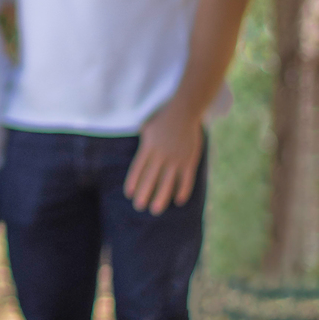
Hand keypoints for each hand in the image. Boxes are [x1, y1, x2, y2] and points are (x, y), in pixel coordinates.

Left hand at [124, 100, 203, 214]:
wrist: (185, 109)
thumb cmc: (163, 118)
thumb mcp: (147, 128)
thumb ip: (141, 143)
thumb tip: (133, 152)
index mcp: (149, 147)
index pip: (138, 168)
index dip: (133, 182)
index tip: (128, 194)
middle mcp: (161, 154)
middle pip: (151, 178)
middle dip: (144, 194)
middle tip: (139, 207)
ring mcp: (176, 158)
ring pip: (168, 181)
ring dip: (161, 197)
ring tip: (155, 210)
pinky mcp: (189, 159)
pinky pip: (186, 178)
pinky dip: (183, 190)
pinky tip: (178, 201)